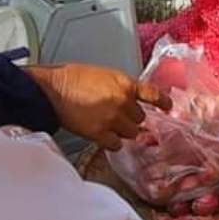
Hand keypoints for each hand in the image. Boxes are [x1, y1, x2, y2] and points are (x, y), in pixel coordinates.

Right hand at [31, 64, 171, 151]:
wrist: (50, 89)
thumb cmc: (72, 79)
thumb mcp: (104, 75)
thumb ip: (121, 87)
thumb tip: (131, 99)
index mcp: (125, 83)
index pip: (153, 94)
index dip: (163, 102)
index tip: (168, 107)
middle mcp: (123, 101)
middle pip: (141, 118)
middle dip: (132, 118)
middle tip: (118, 116)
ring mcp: (112, 118)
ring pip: (132, 132)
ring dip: (123, 131)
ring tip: (109, 125)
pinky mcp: (99, 133)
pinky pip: (117, 144)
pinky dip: (112, 142)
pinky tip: (104, 136)